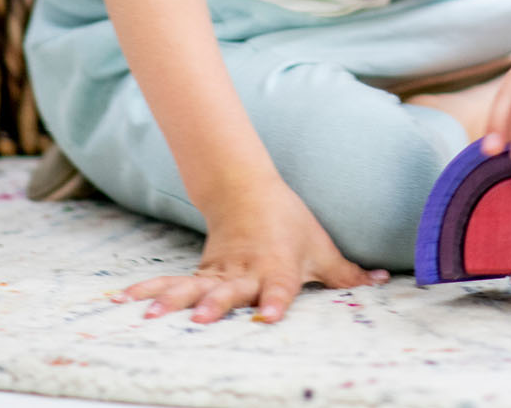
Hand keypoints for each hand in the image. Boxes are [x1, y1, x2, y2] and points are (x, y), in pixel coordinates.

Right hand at [122, 178, 381, 323]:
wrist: (249, 192)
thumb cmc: (291, 225)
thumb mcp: (322, 249)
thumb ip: (347, 274)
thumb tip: (385, 281)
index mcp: (278, 268)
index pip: (279, 289)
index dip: (274, 302)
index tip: (268, 316)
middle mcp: (246, 272)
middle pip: (230, 290)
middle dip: (216, 305)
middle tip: (199, 319)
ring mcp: (219, 272)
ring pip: (194, 287)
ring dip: (172, 300)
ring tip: (150, 314)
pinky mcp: (200, 272)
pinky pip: (172, 283)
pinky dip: (148, 290)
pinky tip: (125, 301)